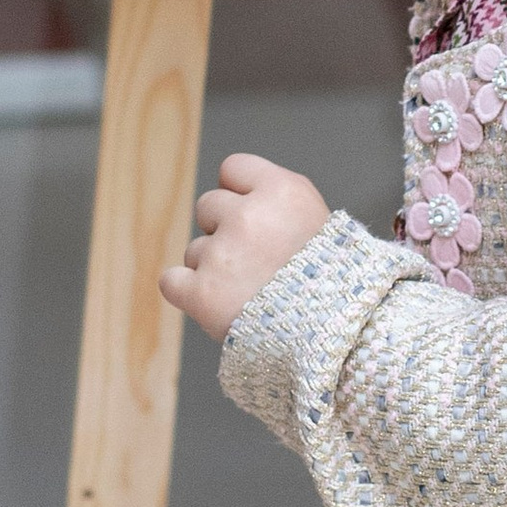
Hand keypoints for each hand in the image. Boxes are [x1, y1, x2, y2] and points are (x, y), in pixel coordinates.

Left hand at [159, 153, 330, 345]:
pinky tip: (216, 303)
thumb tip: (234, 192)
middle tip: (257, 262)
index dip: (241, 194)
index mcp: (282, 192)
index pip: (233, 169)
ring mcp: (223, 255)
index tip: (255, 217)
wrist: (335, 337)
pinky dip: (187, 293)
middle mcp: (249, 217)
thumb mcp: (317, 221)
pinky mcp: (202, 294)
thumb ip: (276, 201)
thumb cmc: (332, 282)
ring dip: (214, 269)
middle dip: (225, 231)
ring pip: (195, 250)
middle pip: (208, 207)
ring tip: (251, 293)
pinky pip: (171, 281)